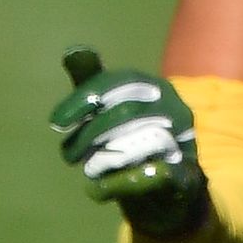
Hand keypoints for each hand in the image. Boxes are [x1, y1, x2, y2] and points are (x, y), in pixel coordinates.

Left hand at [50, 47, 208, 239]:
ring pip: (136, 144)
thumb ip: (92, 82)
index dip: (84, 99)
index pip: (119, 82)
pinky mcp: (185, 178)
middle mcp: (176, 110)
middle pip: (126, 112)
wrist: (169, 192)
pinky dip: (117, 184)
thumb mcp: (111, 109)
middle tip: (69, 155)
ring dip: (101, 160)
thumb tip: (72, 50)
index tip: (56, 123)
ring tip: (89, 170)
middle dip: (89, 134)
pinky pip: (150, 177)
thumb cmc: (132, 143)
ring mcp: (184, 144)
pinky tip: (96, 190)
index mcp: (157, 88)